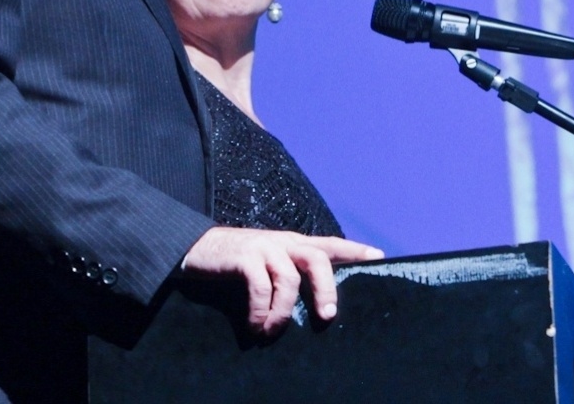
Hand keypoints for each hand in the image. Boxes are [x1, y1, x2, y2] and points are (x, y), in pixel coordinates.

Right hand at [181, 227, 384, 333]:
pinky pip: (260, 286)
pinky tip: (255, 326)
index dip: (355, 250)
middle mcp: (283, 242)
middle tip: (327, 317)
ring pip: (289, 277)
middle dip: (327, 289)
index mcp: (292, 244)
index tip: (380, 257)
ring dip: (284, 311)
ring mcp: (263, 247)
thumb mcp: (268, 265)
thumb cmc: (237, 264)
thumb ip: (289, 277)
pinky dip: (260, 311)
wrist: (194, 248)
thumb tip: (315, 309)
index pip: (330, 244)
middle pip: (318, 258)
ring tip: (272, 332)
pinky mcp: (243, 256)